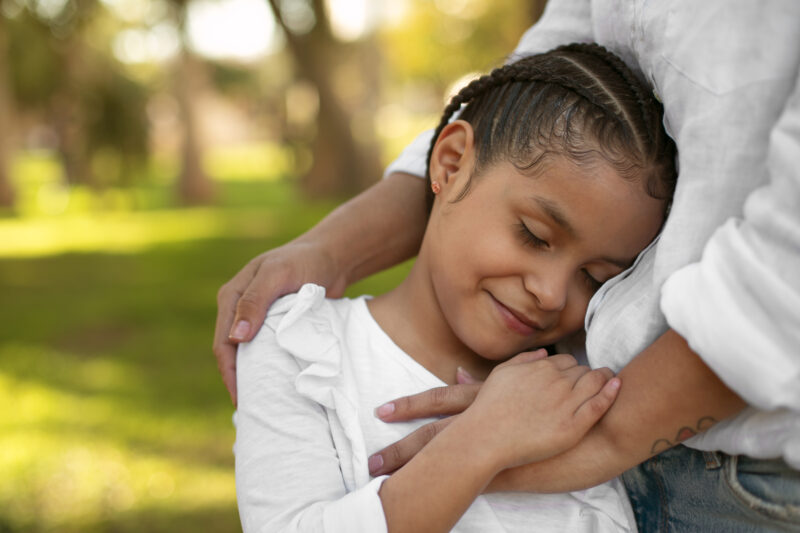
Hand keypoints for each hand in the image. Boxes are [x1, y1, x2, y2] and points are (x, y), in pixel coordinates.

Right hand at [213, 240, 346, 404]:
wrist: (332, 256)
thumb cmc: (304, 261)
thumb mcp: (278, 275)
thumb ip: (256, 301)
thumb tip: (237, 337)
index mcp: (231, 296)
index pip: (223, 343)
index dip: (229, 373)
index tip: (241, 398)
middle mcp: (239, 309)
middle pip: (232, 353)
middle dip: (238, 381)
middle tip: (252, 410)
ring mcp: (257, 318)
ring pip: (249, 355)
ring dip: (254, 377)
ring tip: (264, 404)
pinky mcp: (276, 325)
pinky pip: (267, 351)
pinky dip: (270, 368)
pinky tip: (279, 386)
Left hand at [369, 350, 618, 474]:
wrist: (596, 424)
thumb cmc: (561, 399)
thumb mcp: (523, 385)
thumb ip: (490, 383)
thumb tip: (461, 376)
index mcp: (481, 405)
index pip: (438, 403)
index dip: (409, 405)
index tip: (381, 410)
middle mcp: (481, 428)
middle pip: (433, 439)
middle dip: (400, 450)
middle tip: (370, 464)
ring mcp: (492, 454)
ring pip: (450, 467)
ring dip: (420, 478)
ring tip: (388, 493)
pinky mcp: (508, 477)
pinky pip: (475, 487)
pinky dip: (454, 493)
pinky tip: (437, 504)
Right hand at [462, 351, 619, 468]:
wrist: (485, 437)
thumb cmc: (489, 407)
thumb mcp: (501, 373)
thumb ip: (523, 360)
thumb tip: (544, 354)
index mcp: (541, 368)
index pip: (569, 362)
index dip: (573, 370)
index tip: (576, 379)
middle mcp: (556, 381)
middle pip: (584, 371)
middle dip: (590, 375)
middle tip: (597, 382)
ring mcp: (566, 403)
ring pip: (596, 382)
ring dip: (605, 379)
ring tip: (611, 382)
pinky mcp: (572, 427)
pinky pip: (599, 405)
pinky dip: (611, 393)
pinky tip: (617, 386)